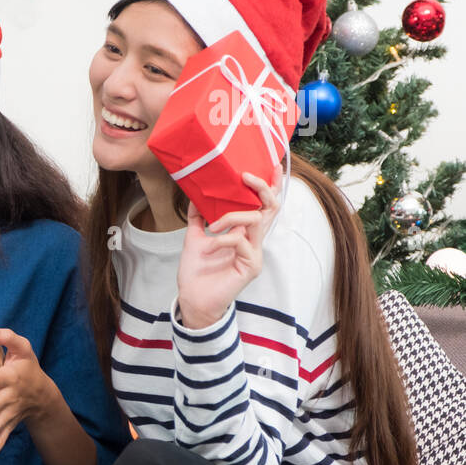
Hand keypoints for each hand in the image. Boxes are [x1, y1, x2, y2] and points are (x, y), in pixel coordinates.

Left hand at [176, 168, 281, 329]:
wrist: (192, 298)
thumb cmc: (196, 271)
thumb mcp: (194, 238)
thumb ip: (198, 218)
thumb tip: (194, 196)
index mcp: (243, 232)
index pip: (263, 205)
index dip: (271, 186)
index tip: (272, 166)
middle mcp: (253, 240)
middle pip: (270, 207)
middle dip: (262, 188)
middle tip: (246, 176)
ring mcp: (255, 253)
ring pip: (255, 219)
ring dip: (231, 217)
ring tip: (212, 227)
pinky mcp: (251, 265)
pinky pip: (241, 241)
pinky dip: (222, 239)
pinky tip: (209, 249)